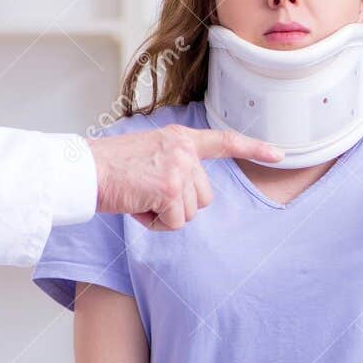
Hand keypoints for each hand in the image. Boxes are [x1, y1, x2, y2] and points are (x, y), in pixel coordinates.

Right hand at [90, 125, 280, 230]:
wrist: (83, 170)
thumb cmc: (110, 169)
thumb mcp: (149, 156)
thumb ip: (174, 166)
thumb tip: (188, 195)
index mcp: (180, 139)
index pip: (224, 141)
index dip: (253, 148)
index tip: (278, 154)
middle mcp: (184, 150)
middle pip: (203, 198)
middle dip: (177, 205)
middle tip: (146, 193)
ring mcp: (178, 168)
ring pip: (189, 214)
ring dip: (164, 215)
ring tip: (139, 197)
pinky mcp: (169, 188)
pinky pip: (174, 223)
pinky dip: (154, 223)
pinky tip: (137, 205)